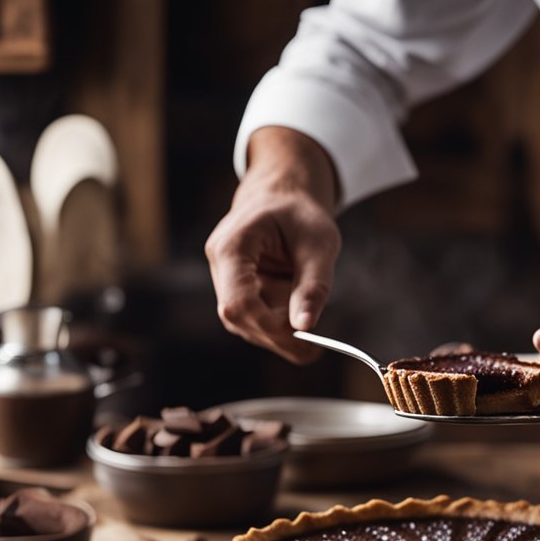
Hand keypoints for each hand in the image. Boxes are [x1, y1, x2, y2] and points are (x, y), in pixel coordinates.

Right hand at [205, 127, 340, 363]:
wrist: (285, 191)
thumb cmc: (300, 211)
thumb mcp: (319, 244)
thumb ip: (313, 286)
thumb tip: (305, 327)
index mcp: (232, 246)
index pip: (237, 301)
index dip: (267, 326)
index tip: (302, 337)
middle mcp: (219, 263)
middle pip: (237, 317)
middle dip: (275, 335)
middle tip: (314, 349)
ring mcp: (223, 276)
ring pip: (243, 323)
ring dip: (276, 333)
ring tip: (309, 333)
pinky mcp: (234, 286)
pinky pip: (251, 316)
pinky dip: (275, 326)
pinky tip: (297, 321)